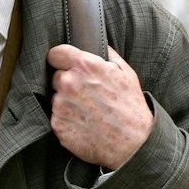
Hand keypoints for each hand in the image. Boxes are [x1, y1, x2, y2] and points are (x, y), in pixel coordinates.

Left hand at [47, 45, 153, 167]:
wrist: (132, 144)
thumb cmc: (131, 108)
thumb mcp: (126, 73)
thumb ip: (107, 55)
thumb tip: (95, 45)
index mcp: (85, 66)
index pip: (56, 53)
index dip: (61, 59)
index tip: (65, 65)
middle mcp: (69, 83)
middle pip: (56, 76)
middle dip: (68, 83)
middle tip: (87, 94)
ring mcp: (61, 105)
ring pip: (57, 98)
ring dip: (68, 102)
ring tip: (89, 111)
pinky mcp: (57, 124)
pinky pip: (57, 117)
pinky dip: (67, 119)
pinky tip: (84, 123)